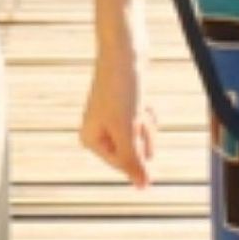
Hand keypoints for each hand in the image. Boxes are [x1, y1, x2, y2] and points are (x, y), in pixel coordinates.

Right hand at [79, 45, 156, 188]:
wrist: (125, 50)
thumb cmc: (122, 89)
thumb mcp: (128, 129)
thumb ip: (134, 162)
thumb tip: (143, 189)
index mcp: (91, 141)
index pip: (124, 164)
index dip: (137, 148)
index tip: (134, 125)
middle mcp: (98, 133)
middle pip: (134, 152)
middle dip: (142, 135)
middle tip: (136, 113)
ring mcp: (112, 121)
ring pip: (141, 139)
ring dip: (146, 124)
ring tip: (139, 104)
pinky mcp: (125, 110)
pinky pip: (143, 125)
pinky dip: (148, 115)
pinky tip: (143, 100)